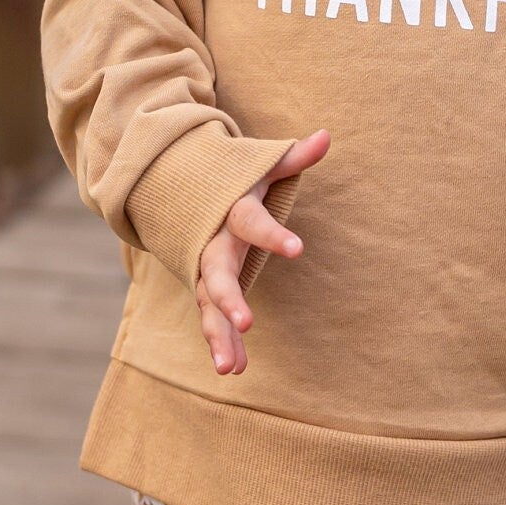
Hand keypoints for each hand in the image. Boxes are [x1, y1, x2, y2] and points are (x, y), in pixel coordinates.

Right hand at [195, 129, 329, 374]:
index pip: (252, 221)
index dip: (273, 234)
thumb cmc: (234, 176)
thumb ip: (292, 157)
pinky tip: (235, 369)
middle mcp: (214, 241)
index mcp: (232, 210)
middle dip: (229, 298)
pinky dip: (222, 341)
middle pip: (217, 271)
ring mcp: (205, 267)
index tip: (298, 248)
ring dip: (218, 335)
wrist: (179, 181)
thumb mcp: (261, 165)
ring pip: (208, 303)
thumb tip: (327, 135)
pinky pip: (211, 317)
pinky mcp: (204, 286)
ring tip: (231, 369)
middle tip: (246, 324)